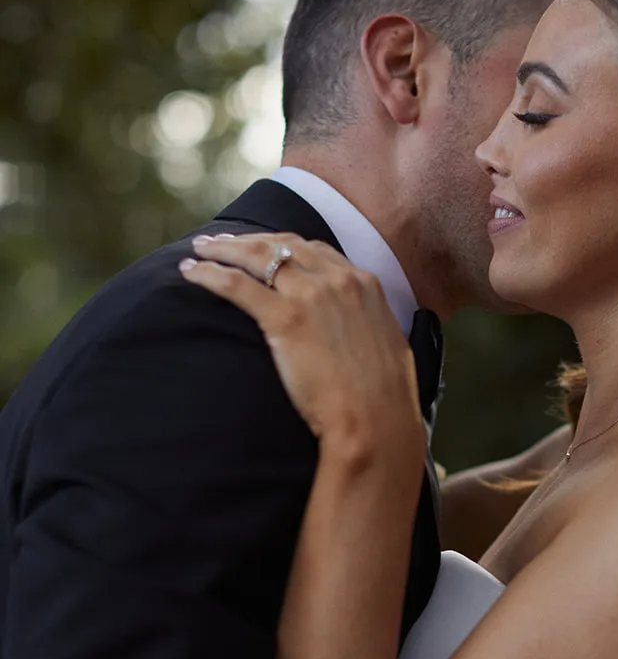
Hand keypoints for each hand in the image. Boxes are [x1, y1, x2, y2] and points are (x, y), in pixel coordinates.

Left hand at [181, 233, 424, 482]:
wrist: (375, 418)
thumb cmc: (384, 395)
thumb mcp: (385, 342)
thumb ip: (364, 322)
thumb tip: (352, 327)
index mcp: (363, 283)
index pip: (313, 249)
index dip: (281, 245)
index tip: (261, 248)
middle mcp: (337, 279)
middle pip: (282, 245)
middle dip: (247, 241)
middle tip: (221, 243)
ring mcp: (310, 295)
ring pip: (257, 256)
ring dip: (223, 250)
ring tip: (200, 250)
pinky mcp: (284, 318)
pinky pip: (237, 285)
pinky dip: (209, 274)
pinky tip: (191, 273)